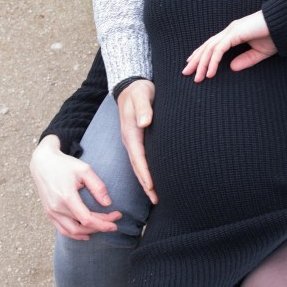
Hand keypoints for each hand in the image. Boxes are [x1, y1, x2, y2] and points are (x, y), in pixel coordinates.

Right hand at [29, 135, 121, 240]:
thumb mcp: (85, 170)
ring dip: (89, 232)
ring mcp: (51, 212)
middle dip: (100, 227)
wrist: (43, 163)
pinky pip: (62, 230)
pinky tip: (86, 234)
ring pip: (72, 232)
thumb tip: (107, 204)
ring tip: (103, 227)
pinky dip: (75, 234)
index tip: (117, 217)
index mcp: (66, 197)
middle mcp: (57, 208)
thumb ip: (98, 187)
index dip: (104, 222)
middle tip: (114, 221)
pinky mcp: (49, 213)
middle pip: (82, 227)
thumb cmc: (65, 165)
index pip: (87, 219)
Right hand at [117, 80, 157, 204]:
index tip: (151, 187)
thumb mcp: (141, 94)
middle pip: (138, 167)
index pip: (138, 157)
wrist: (132, 86)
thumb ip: (143, 107)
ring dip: (146, 182)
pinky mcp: (138, 140)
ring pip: (139, 166)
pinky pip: (142, 160)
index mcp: (130, 132)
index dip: (145, 173)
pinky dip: (147, 172)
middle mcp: (130, 140)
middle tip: (156, 200)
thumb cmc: (139, 90)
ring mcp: (133, 141)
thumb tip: (145, 122)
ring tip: (155, 197)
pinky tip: (154, 180)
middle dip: (146, 184)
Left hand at [183, 11, 275, 81]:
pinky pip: (219, 50)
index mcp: (233, 33)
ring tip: (197, 78)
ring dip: (202, 64)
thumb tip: (231, 68)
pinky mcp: (235, 33)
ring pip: (210, 49)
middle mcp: (229, 31)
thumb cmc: (274, 36)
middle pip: (207, 46)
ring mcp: (231, 31)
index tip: (192, 64)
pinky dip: (213, 62)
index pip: (212, 44)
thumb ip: (246, 60)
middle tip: (186, 73)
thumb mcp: (259, 53)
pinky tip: (209, 73)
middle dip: (195, 60)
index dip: (201, 54)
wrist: (284, 24)